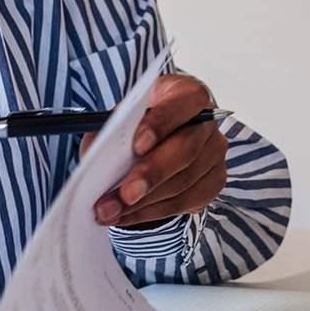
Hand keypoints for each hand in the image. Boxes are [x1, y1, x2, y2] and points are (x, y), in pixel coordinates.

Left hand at [84, 73, 226, 227]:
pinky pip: (185, 202)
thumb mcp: (124, 115)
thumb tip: (95, 154)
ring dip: (145, 202)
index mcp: (188, 94)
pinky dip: (152, 212)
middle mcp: (207, 124)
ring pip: (184, 183)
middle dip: (152, 175)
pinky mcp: (213, 182)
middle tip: (124, 194)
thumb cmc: (141, 122)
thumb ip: (111, 129)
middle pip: (186, 150)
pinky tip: (127, 216)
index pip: (182, 104)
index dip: (160, 125)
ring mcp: (214, 155)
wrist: (157, 138)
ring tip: (111, 210)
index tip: (137, 145)